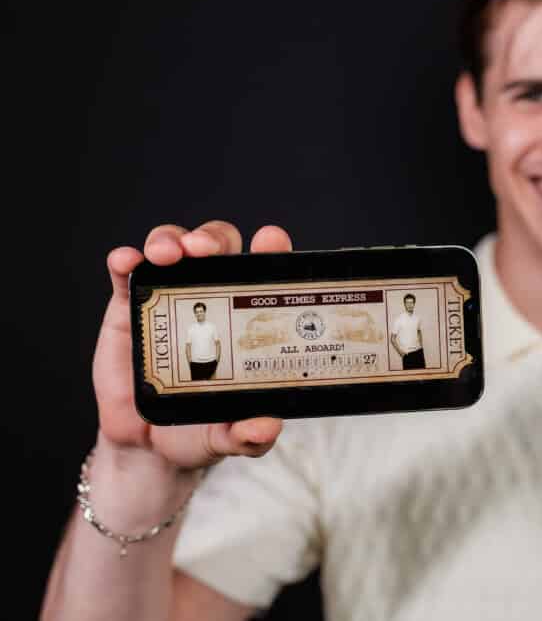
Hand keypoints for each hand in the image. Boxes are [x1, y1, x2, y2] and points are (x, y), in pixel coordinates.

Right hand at [93, 221, 290, 470]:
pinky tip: (127, 261)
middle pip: (219, 249)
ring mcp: (169, 298)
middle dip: (214, 239)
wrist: (147, 446)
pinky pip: (127, 274)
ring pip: (175, 248)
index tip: (271, 239)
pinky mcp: (129, 307)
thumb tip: (267, 429)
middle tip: (207, 250)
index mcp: (246, 317)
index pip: (264, 272)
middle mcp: (211, 297)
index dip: (270, 249)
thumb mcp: (228, 435)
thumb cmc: (200, 428)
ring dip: (172, 240)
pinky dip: (126, 260)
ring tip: (169, 254)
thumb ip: (249, 435)